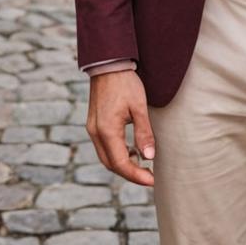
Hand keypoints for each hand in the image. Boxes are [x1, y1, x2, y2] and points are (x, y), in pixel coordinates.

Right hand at [86, 70, 155, 185]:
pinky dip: (117, 153)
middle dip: (130, 173)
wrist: (109, 63)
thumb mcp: (139, 107)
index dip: (137, 175)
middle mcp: (96, 133)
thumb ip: (144, 133)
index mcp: (107, 131)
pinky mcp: (94, 123)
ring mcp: (93, 128)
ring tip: (143, 164)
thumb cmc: (126, 83)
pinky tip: (132, 149)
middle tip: (149, 176)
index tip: (153, 180)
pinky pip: (104, 146)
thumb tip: (149, 157)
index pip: (121, 164)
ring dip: (123, 163)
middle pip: (111, 164)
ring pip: (106, 157)